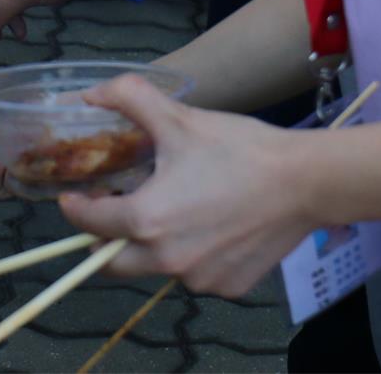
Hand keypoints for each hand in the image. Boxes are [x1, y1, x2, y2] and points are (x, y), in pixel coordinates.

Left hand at [57, 75, 310, 296]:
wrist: (306, 181)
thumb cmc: (239, 149)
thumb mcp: (178, 117)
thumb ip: (127, 99)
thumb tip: (89, 94)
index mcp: (147, 220)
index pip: (90, 224)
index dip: (76, 209)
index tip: (74, 197)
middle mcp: (168, 260)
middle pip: (113, 262)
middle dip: (104, 239)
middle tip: (111, 211)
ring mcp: (199, 279)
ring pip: (155, 268)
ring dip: (150, 245)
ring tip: (168, 209)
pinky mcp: (228, 287)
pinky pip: (193, 275)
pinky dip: (189, 255)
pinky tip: (207, 225)